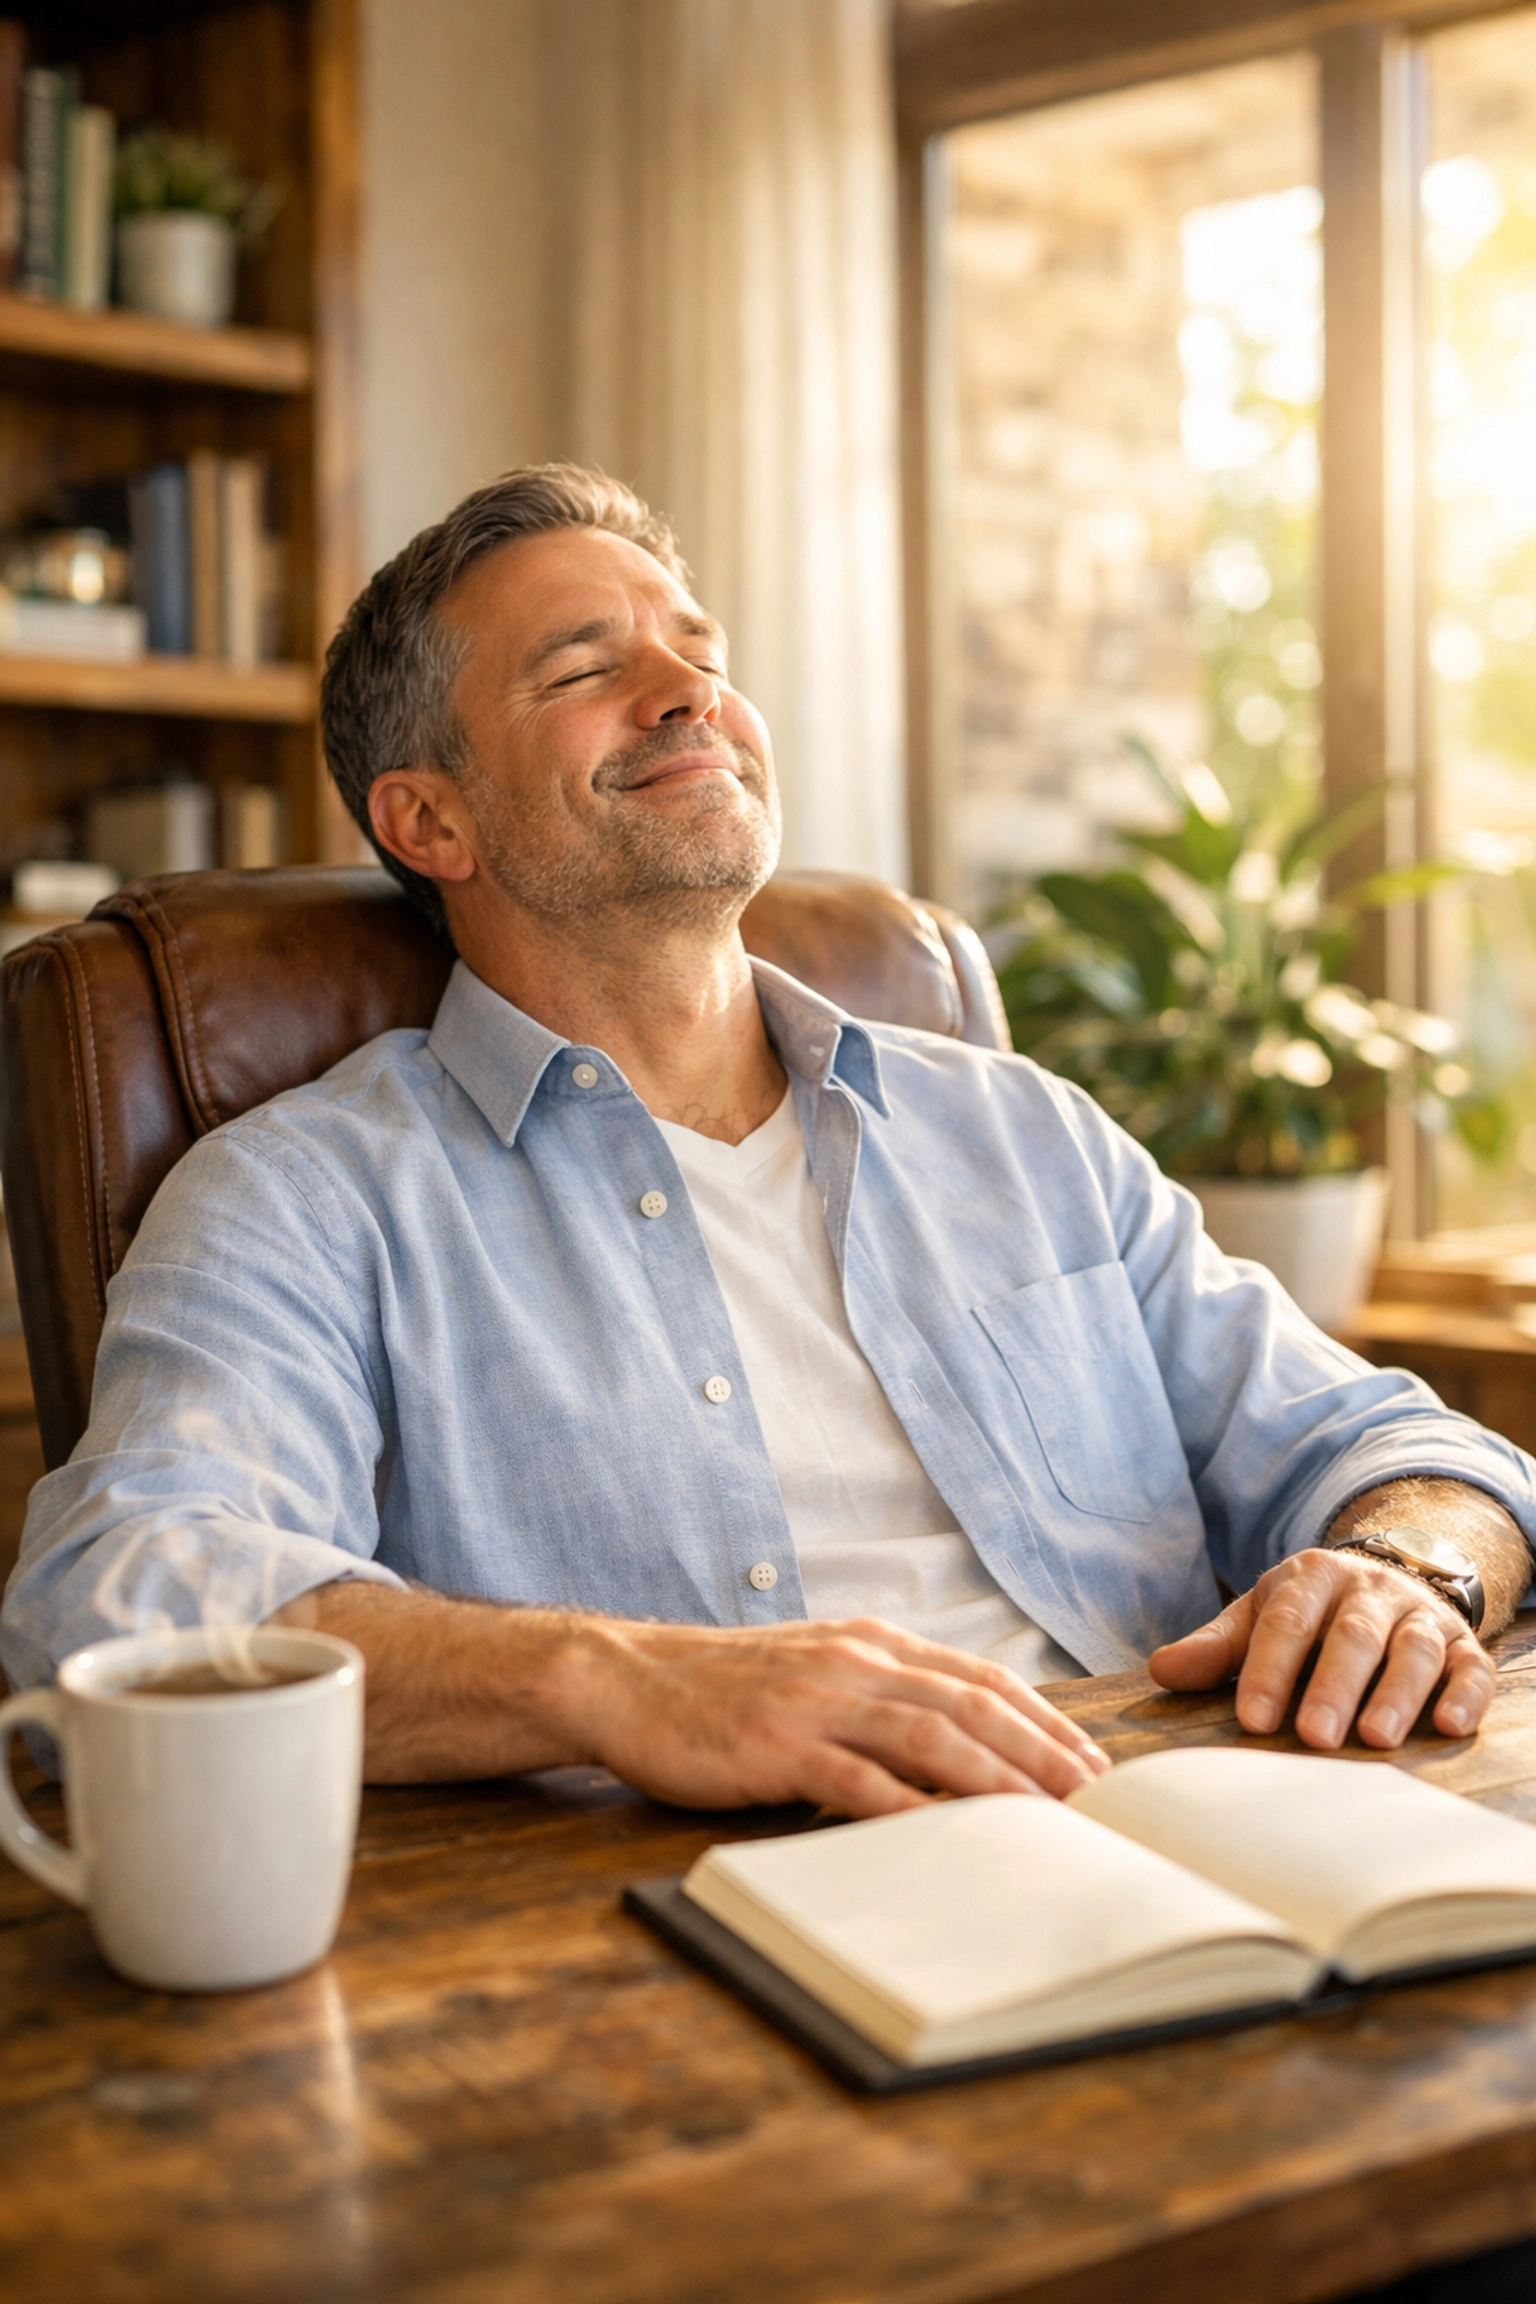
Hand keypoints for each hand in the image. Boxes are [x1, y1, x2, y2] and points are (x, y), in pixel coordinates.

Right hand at [558, 1615, 1110, 1816]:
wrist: (627, 1678)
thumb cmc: (724, 1689)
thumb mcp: (815, 1673)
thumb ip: (880, 1696)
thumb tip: (956, 1743)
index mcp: (871, 1644)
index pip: (981, 1679)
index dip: (1046, 1720)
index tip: (1094, 1761)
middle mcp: (855, 1663)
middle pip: (973, 1706)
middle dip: (1045, 1753)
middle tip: (1100, 1801)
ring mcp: (817, 1701)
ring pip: (931, 1737)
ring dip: (1000, 1779)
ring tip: (1051, 1819)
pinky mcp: (777, 1743)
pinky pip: (858, 1778)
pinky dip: (911, 1807)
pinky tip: (951, 1834)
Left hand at [1148, 1548, 1493, 1748]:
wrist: (1385, 1580)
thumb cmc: (1309, 1613)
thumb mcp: (1259, 1617)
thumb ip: (1216, 1648)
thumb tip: (1161, 1671)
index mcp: (1310, 1578)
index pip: (1287, 1623)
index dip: (1270, 1670)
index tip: (1253, 1719)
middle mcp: (1369, 1591)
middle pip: (1352, 1636)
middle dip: (1332, 1686)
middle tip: (1314, 1736)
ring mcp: (1419, 1615)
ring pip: (1413, 1650)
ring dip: (1397, 1693)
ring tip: (1376, 1738)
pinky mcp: (1463, 1645)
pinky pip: (1470, 1667)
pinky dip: (1463, 1695)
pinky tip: (1448, 1725)